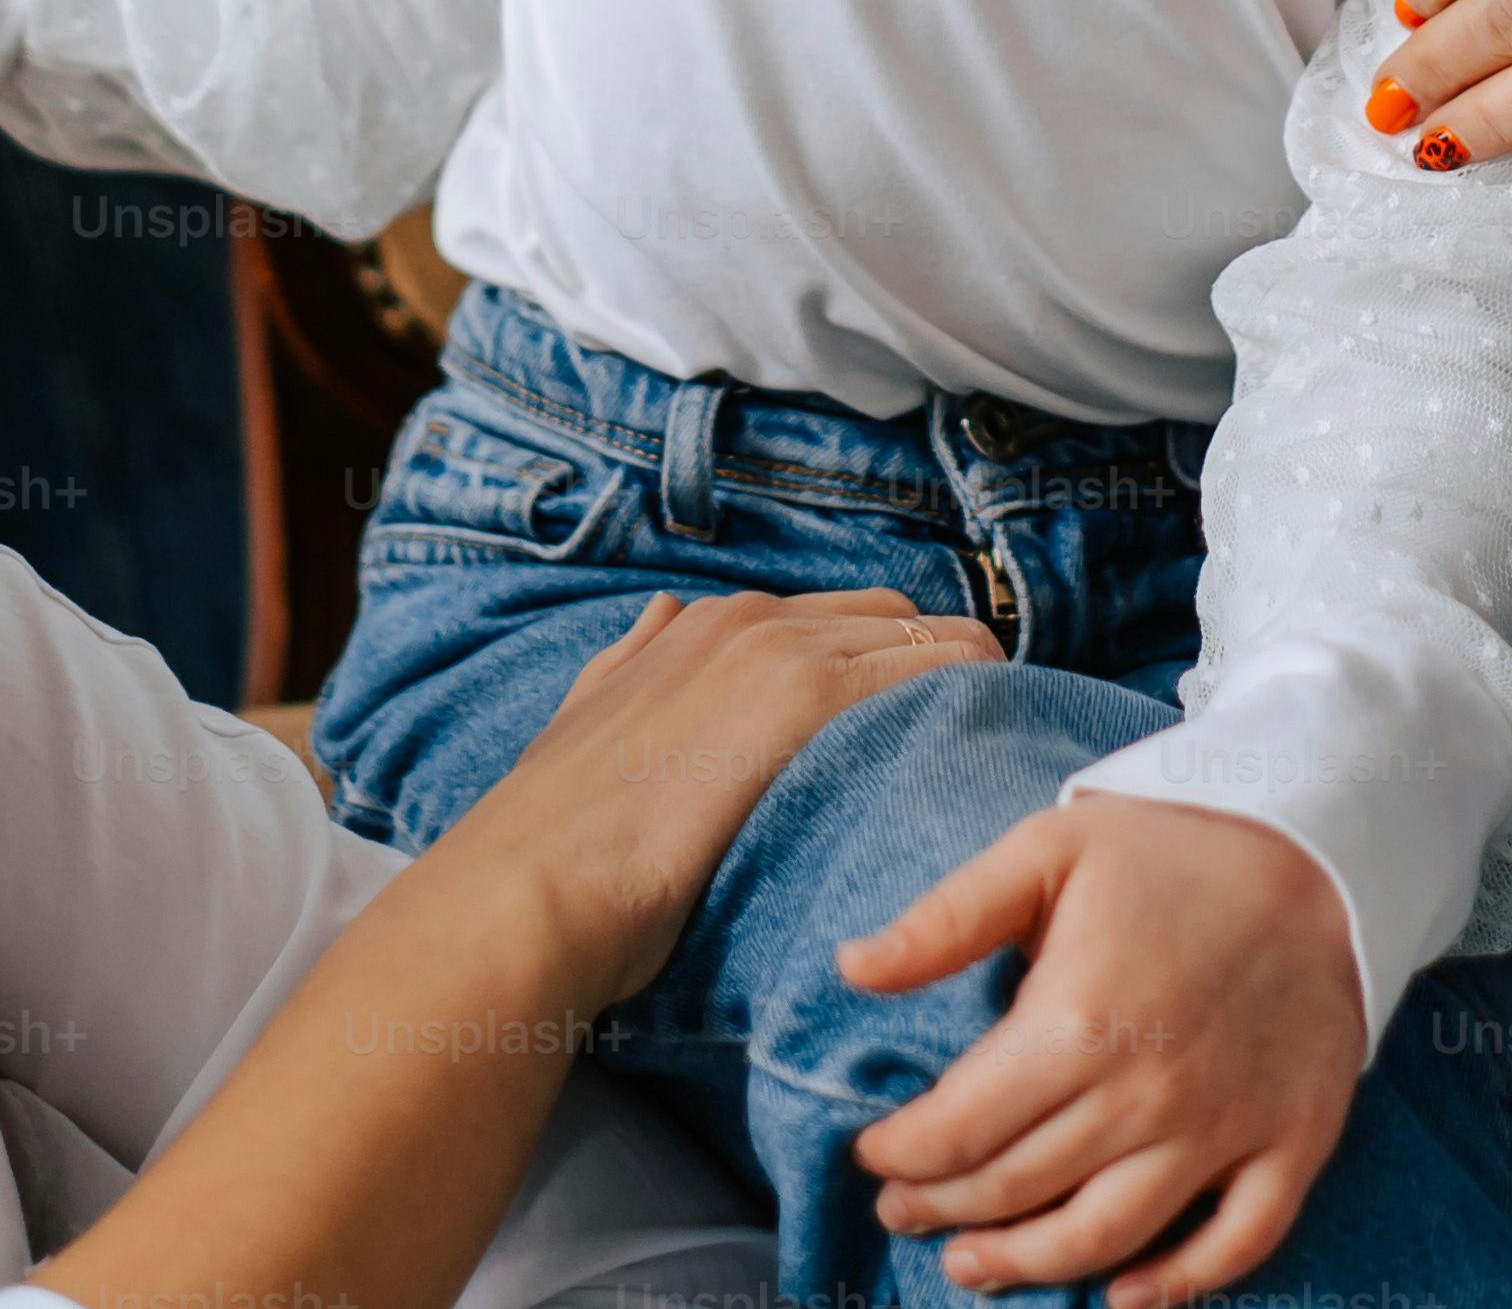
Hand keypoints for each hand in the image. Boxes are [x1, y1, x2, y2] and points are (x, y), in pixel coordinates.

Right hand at [428, 589, 987, 1005]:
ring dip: (971, 695)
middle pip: (902, 618)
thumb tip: (661, 617)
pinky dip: (975, 712)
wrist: (525, 894)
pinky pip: (943, 674)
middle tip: (964, 756)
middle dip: (942, 673)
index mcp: (707, 624)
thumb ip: (632, 666)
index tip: (916, 731)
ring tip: (986, 774)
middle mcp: (749, 617)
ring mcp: (781, 649)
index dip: (891, 671)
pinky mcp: (811, 696)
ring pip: (937, 638)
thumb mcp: (586, 722)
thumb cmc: (553, 844)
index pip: (846, 620)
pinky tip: (982, 777)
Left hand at [843, 796, 1368, 1308]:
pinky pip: (1236, 1244)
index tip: (875, 1154)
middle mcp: (1148, 1092)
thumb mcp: (1048, 850)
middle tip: (906, 1209)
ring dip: (1029, 1264)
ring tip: (972, 1266)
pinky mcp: (1290, 1145)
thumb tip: (850, 969)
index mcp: (1079, 1019)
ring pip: (1107, 1235)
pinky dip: (1178, 1286)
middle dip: (945, 1207)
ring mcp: (1225, 1128)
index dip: (903, 1153)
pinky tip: (1122, 1295)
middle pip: (1019, 1186)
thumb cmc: (1171, 850)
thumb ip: (946, 918)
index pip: (961, 1126)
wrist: (1320, 854)